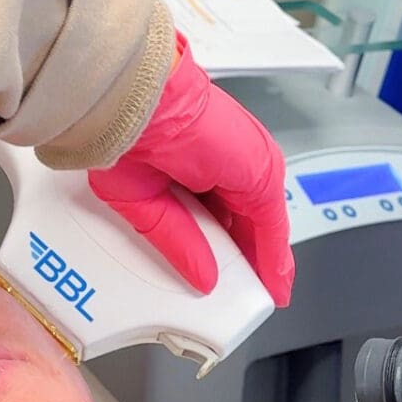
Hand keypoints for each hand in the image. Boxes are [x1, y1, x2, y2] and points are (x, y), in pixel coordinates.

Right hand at [87, 33, 294, 306]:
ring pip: (261, 227)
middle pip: (244, 221)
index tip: (220, 271)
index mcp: (194, 164)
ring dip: (263, 261)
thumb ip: (178, 241)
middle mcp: (225, 165)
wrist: (137, 109)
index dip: (220, 244)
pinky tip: (273, 283)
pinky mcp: (261, 178)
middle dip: (247, 257)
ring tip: (263, 292)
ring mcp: (246, 170)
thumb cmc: (127, 139)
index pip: (216, 212)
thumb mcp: (148, 206)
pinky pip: (270, 229)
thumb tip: (201, 277)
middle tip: (246, 289)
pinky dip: (273, 259)